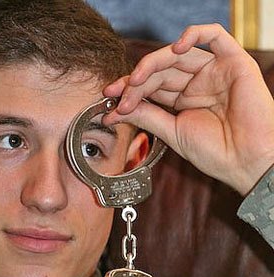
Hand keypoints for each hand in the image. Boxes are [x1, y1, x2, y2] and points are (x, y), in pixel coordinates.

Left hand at [103, 24, 273, 194]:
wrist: (247, 161)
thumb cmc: (216, 152)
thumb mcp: (173, 133)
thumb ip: (147, 116)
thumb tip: (117, 110)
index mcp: (183, 101)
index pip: (151, 87)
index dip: (130, 90)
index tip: (108, 100)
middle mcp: (197, 84)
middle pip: (160, 71)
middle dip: (135, 81)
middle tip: (117, 95)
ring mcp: (214, 72)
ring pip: (178, 55)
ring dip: (152, 64)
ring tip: (135, 81)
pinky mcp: (234, 62)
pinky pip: (215, 36)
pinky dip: (193, 35)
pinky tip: (174, 49)